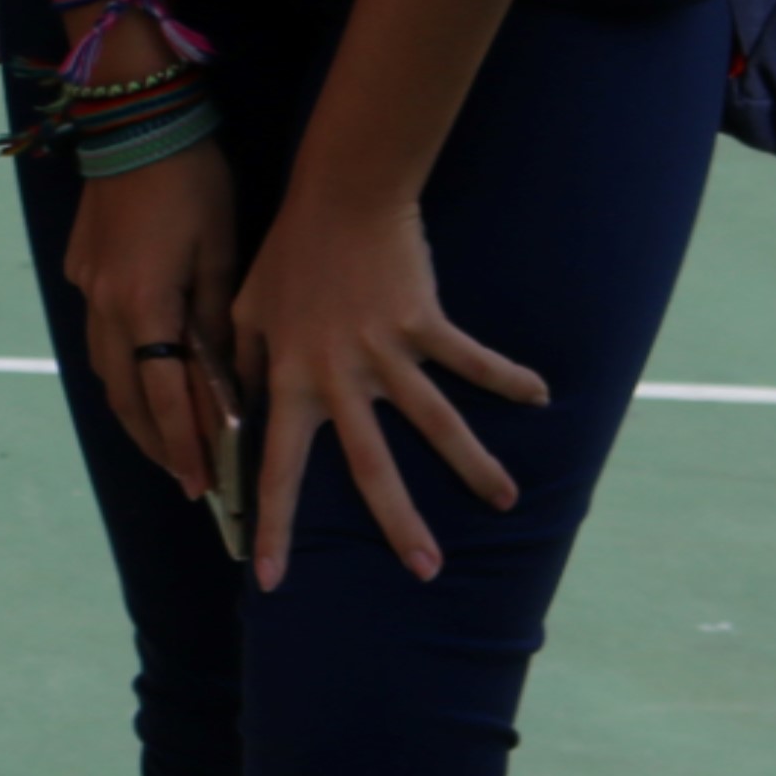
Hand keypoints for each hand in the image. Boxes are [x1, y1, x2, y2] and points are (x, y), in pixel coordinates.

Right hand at [58, 138, 246, 504]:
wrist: (134, 116)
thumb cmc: (192, 179)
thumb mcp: (220, 251)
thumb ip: (216, 322)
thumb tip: (225, 382)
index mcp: (143, 304)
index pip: (163, 396)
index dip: (184, 445)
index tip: (204, 486)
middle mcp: (103, 305)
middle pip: (123, 395)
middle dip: (156, 443)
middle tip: (188, 479)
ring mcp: (85, 287)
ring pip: (104, 370)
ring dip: (135, 412)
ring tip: (167, 444)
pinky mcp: (79, 268)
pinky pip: (99, 336)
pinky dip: (122, 370)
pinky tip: (146, 378)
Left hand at [230, 185, 545, 590]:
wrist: (339, 196)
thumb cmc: (289, 255)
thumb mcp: (246, 312)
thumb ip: (243, 369)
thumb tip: (233, 416)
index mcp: (291, 382)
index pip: (276, 468)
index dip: (271, 525)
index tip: (267, 579)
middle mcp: (339, 378)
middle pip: (372, 468)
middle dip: (400, 525)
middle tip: (428, 573)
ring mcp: (386, 353)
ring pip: (436, 424)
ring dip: (474, 466)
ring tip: (506, 501)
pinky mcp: (425, 324)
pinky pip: (472, 360)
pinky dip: (508, 377)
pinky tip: (541, 395)